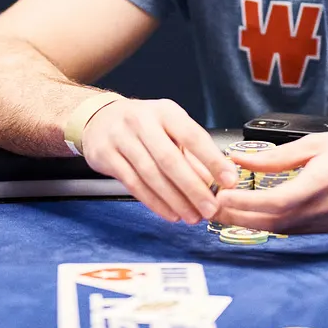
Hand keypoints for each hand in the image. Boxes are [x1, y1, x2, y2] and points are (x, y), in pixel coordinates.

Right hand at [79, 98, 238, 224]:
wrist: (98, 118)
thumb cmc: (143, 125)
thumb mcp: (169, 127)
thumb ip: (191, 152)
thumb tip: (216, 181)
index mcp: (165, 111)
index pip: (193, 135)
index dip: (212, 159)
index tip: (229, 179)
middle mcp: (142, 121)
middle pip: (170, 159)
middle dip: (193, 188)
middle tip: (211, 208)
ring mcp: (120, 138)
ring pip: (151, 175)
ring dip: (175, 200)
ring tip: (192, 216)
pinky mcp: (105, 156)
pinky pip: (133, 184)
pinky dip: (154, 202)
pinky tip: (170, 213)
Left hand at [213, 126, 327, 233]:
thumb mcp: (316, 144)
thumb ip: (276, 157)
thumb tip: (240, 159)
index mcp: (319, 186)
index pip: (271, 202)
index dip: (242, 203)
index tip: (219, 197)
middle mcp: (324, 211)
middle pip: (272, 222)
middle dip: (239, 218)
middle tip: (213, 209)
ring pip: (283, 230)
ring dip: (254, 224)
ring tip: (229, 213)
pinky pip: (298, 230)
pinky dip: (275, 224)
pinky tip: (261, 216)